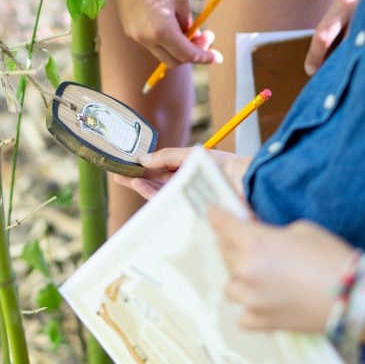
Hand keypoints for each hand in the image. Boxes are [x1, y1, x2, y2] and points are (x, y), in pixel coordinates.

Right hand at [107, 0, 221, 67]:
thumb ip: (188, 22)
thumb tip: (192, 36)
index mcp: (162, 31)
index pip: (186, 55)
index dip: (203, 57)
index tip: (215, 56)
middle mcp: (146, 38)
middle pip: (173, 60)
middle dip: (191, 54)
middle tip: (205, 38)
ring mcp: (135, 35)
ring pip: (161, 52)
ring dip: (177, 47)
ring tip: (189, 29)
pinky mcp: (129, 29)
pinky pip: (151, 42)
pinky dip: (164, 40)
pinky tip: (171, 24)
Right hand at [113, 148, 250, 198]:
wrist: (247, 184)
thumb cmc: (227, 166)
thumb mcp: (192, 155)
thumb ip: (167, 156)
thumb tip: (143, 159)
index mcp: (190, 169)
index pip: (163, 167)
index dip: (146, 165)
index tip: (130, 163)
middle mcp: (188, 184)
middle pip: (157, 181)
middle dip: (137, 177)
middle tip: (117, 174)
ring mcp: (187, 197)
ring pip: (158, 192)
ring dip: (139, 185)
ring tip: (122, 178)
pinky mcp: (188, 209)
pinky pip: (165, 202)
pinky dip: (150, 193)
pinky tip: (138, 184)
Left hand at [209, 207, 354, 332]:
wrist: (354, 298)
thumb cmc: (332, 257)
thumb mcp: (300, 229)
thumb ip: (270, 231)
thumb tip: (256, 231)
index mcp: (253, 242)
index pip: (222, 224)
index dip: (216, 215)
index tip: (213, 211)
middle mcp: (245, 270)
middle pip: (224, 251)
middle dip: (232, 241)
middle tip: (245, 239)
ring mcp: (251, 298)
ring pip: (230, 283)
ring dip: (239, 274)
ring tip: (257, 272)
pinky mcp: (261, 321)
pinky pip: (242, 313)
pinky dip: (248, 306)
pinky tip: (260, 300)